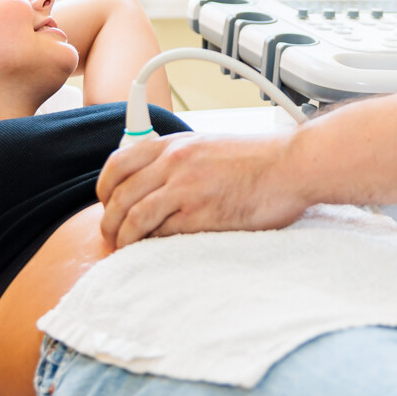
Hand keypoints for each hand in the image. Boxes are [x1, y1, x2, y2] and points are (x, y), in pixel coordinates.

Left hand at [97, 132, 310, 246]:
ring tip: (126, 249)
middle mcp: (175, 162)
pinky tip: (152, 251)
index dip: (104, 189)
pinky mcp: (201, 214)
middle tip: (112, 236)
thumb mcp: (210, 146)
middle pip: (119, 195)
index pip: (118, 163)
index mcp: (175, 144)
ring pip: (132, 217)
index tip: (108, 204)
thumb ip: (181, 160)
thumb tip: (158, 183)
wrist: (292, 165)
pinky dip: (149, 245)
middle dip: (109, 221)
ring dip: (123, 238)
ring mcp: (186, 188)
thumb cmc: (260, 159)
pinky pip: (160, 234)